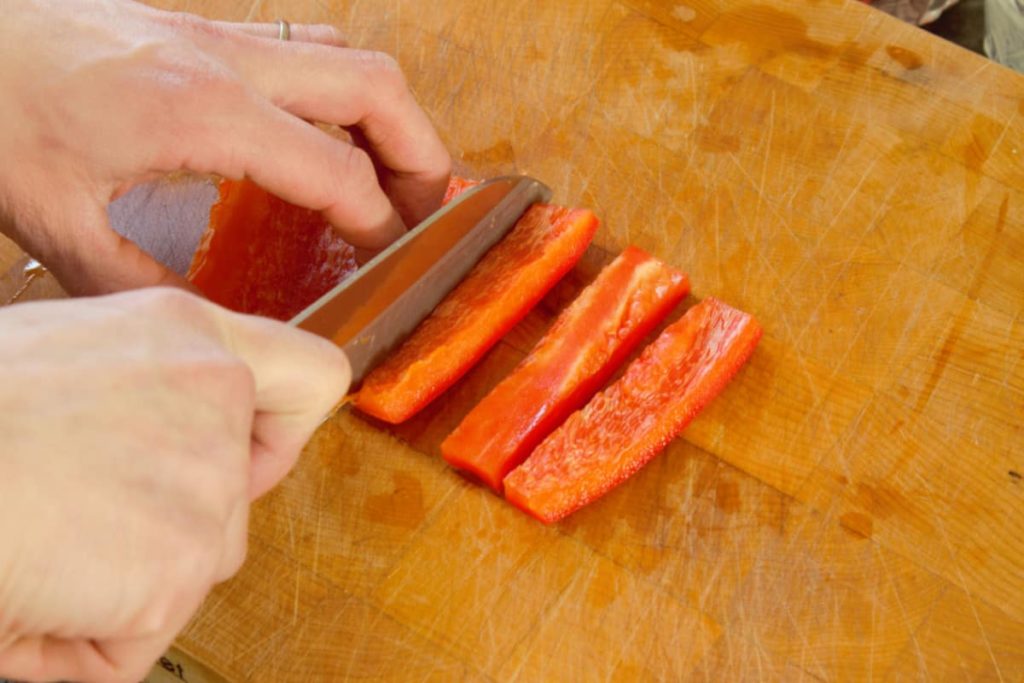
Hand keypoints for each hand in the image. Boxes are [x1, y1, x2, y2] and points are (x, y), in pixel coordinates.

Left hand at [0, 0, 450, 294]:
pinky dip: (340, 89)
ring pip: (349, 57)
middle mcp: (228, 62)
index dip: (381, 222)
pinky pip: (305, 46)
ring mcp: (218, 36)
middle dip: (422, 154)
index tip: (393, 260)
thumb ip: (139, 282)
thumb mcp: (55, 222)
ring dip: (390, 116)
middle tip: (428, 212)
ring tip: (396, 174)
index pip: (337, 170)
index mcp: (203, 113)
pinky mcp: (201, 29)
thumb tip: (206, 321)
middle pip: (376, 89)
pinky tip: (326, 129)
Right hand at [0, 288, 348, 682]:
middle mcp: (213, 396)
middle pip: (239, 495)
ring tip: (39, 548)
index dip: (283, 427)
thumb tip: (177, 443)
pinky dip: (86, 639)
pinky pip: (142, 634)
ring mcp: (206, 483)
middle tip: (81, 518)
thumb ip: (148, 390)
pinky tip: (31, 593)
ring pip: (196, 565)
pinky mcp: (178, 566)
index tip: (248, 448)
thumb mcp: (68, 359)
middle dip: (173, 523)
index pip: (306, 376)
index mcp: (183, 336)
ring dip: (125, 581)